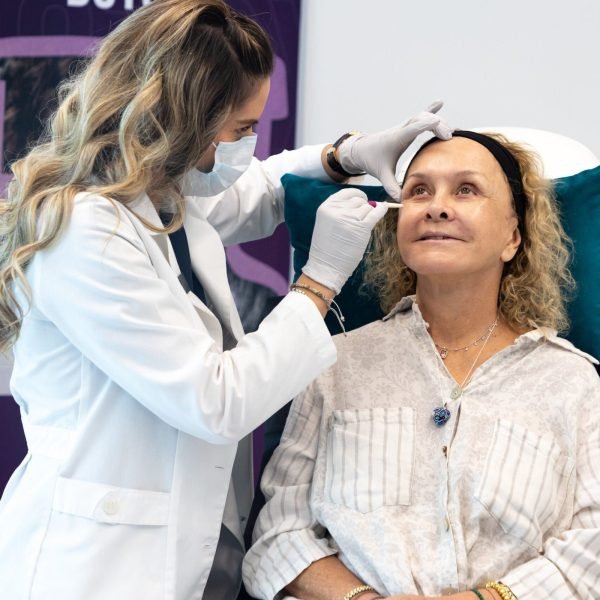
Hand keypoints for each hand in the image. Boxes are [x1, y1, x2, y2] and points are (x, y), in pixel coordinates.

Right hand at [302, 188, 387, 293]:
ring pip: (368, 207)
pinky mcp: (361, 227)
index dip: (357, 196)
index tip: (362, 200)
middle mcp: (337, 210)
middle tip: (361, 219)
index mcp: (326, 207)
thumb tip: (365, 202)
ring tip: (361, 228)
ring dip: (369, 215)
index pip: (347, 193)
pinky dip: (382, 210)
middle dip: (363, 207)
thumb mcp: (327, 223)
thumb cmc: (328, 248)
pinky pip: (376, 212)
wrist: (326, 266)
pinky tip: (384, 209)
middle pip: (358, 200)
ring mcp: (349, 218)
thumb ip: (341, 210)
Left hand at [336, 100, 451, 199]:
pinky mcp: (406, 128)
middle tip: (448, 136)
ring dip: (436, 120)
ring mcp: (404, 127)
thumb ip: (391, 187)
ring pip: (422, 116)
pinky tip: (440, 103)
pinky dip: (430, 110)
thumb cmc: (371, 160)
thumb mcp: (381, 174)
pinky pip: (419, 117)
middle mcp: (401, 129)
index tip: (439, 126)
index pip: (413, 128)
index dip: (426, 125)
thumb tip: (401, 199)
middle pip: (421, 119)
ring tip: (449, 131)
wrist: (361, 150)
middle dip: (436, 124)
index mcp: (396, 139)